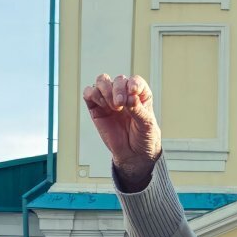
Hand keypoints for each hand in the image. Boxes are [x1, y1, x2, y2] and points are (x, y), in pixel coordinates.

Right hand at [83, 73, 162, 188]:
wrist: (133, 155)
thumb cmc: (143, 138)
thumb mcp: (147, 124)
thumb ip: (139, 110)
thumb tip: (130, 98)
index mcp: (139, 95)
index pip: (135, 81)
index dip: (133, 83)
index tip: (132, 92)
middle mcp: (124, 95)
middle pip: (117, 80)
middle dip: (118, 90)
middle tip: (120, 104)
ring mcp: (109, 101)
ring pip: (102, 82)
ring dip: (105, 90)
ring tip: (112, 106)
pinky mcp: (96, 109)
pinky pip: (89, 94)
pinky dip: (92, 94)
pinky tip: (101, 104)